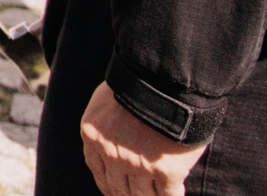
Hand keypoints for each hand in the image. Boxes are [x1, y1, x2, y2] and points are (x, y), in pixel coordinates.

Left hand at [81, 83, 206, 194]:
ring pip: (143, 195)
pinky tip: (175, 195)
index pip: (97, 170)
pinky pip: (168, 194)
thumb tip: (111, 135)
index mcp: (92, 135)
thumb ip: (105, 122)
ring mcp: (138, 165)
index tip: (114, 193)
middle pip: (118, 187)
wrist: (163, 82)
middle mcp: (111, 154)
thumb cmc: (137, 84)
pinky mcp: (167, 171)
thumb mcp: (106, 99)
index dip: (107, 186)